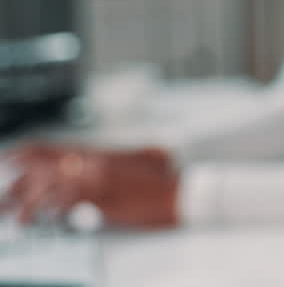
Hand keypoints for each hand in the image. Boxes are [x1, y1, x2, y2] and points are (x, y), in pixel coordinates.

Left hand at [1, 144, 178, 227]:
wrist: (181, 193)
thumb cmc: (163, 182)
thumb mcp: (136, 161)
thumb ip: (113, 161)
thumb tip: (93, 166)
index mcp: (99, 154)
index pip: (52, 149)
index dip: (26, 153)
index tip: (8, 159)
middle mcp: (93, 162)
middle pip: (43, 169)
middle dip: (18, 186)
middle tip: (4, 202)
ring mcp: (97, 178)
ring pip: (49, 186)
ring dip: (28, 205)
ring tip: (18, 219)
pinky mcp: (101, 197)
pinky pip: (64, 201)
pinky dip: (50, 210)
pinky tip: (43, 219)